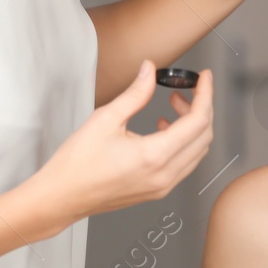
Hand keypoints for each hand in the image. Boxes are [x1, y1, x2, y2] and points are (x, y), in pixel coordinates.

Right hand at [33, 59, 213, 224]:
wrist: (62, 197)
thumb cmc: (77, 163)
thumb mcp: (106, 119)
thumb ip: (135, 93)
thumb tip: (150, 71)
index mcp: (154, 155)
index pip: (198, 121)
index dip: (205, 94)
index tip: (204, 77)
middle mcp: (164, 175)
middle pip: (203, 137)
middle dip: (201, 108)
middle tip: (187, 89)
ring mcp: (162, 186)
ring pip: (196, 152)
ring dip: (192, 126)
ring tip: (172, 106)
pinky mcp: (156, 191)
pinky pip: (183, 164)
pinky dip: (183, 143)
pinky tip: (162, 129)